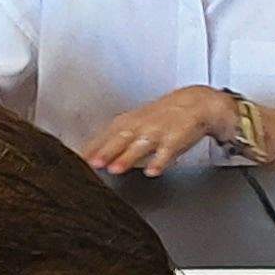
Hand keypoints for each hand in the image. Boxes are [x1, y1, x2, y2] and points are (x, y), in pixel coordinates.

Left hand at [83, 87, 239, 173]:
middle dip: (105, 151)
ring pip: (141, 145)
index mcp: (130, 121)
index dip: (92, 147)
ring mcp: (159, 132)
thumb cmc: (163, 116)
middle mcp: (142, 125)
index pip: (106, 134)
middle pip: (120, 139)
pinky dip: (160, 161)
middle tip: (92, 163)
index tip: (77, 159)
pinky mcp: (177, 139)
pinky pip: (167, 152)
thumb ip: (116, 138)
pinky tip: (152, 171)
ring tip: (116, 169)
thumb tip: (91, 153)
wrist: (196, 103)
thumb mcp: (137, 122)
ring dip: (128, 157)